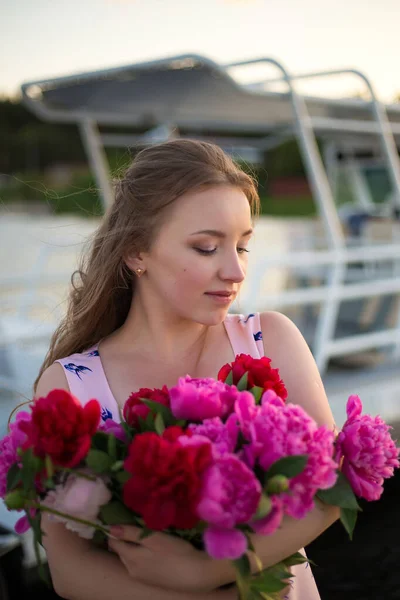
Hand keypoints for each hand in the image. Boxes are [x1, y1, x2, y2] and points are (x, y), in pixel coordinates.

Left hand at [107, 525, 222, 593]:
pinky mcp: (152, 580)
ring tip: (145, 535)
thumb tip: (110, 528)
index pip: (114, 542)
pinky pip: (139, 565)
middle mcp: (132, 571)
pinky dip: (141, 556)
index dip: (115, 530)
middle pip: (121, 551)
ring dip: (134, 547)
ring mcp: (142, 577)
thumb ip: (131, 534)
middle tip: (135, 524)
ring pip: (130, 558)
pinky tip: (153, 550)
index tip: (121, 518)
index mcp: (130, 559)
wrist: (197, 575)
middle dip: (125, 539)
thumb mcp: (154, 538)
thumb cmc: (176, 552)